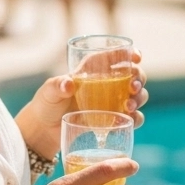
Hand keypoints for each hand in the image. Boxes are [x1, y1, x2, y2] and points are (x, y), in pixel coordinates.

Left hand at [16, 49, 148, 161]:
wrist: (44, 130)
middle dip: (139, 78)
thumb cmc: (46, 104)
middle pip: (133, 75)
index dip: (130, 54)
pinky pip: (132, 118)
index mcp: (92, 70)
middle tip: (133, 87)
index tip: (137, 58)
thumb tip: (68, 84)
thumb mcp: (48, 92)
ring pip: (137, 95)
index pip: (115, 56)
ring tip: (129, 106)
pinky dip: (136, 118)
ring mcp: (111, 102)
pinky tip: (131, 120)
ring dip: (139, 98)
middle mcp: (106, 84)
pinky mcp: (112, 120)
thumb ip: (56, 86)